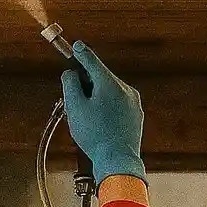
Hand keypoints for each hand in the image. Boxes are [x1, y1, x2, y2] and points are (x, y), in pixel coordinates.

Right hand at [61, 41, 145, 184]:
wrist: (117, 160)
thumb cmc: (94, 134)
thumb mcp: (74, 107)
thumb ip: (71, 84)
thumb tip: (72, 72)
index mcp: (110, 83)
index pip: (93, 61)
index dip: (81, 54)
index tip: (76, 46)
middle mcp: (125, 88)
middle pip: (102, 77)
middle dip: (88, 82)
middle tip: (74, 97)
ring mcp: (133, 102)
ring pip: (111, 91)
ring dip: (98, 96)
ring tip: (87, 115)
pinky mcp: (136, 114)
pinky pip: (119, 103)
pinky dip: (107, 106)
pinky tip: (100, 122)